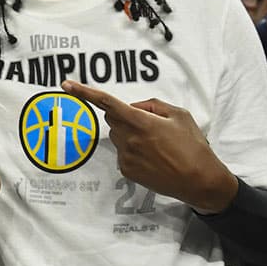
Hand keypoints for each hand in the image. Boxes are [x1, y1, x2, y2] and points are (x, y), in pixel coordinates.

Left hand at [62, 81, 238, 213]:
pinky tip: (154, 157)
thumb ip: (152, 105)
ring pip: (118, 136)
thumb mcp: (179, 115)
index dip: (84, 92)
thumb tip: (134, 108)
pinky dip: (133, 150)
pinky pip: (122, 152)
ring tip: (157, 145)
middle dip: (125, 116)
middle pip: (113, 119)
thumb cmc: (193, 146)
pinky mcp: (126, 171)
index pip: (106, 103)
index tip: (66, 84)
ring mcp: (125, 157)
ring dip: (130, 134)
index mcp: (141, 122)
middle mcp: (128, 140)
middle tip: (150, 124)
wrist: (200, 181)